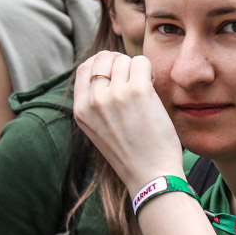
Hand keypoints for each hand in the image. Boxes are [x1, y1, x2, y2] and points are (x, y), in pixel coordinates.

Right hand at [73, 51, 184, 194]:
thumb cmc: (131, 153)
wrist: (150, 175)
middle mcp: (94, 100)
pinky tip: (154, 89)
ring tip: (145, 89)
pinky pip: (142, 62)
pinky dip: (150, 71)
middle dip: (121, 63)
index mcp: (81, 110)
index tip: (117, 71)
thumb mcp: (99, 128)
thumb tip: (107, 69)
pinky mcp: (138, 91)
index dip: (101, 63)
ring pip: (124, 59)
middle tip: (134, 80)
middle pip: (104, 59)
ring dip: (137, 69)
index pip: (83, 68)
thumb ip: (96, 102)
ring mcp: (115, 95)